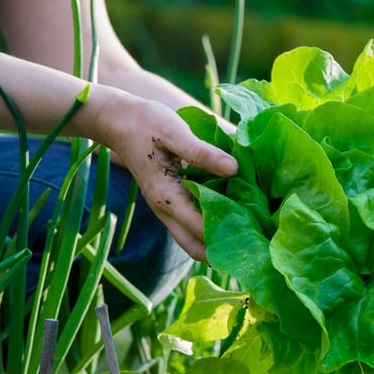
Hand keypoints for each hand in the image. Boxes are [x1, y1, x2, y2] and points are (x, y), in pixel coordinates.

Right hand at [96, 92, 237, 261]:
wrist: (118, 121)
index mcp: (166, 196)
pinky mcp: (169, 203)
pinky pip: (189, 226)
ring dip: (215, 243)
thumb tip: (234, 169)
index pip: (200, 229)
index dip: (226, 235)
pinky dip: (208, 229)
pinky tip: (231, 217)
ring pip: (191, 240)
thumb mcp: (175, 132)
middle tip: (252, 245)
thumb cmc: (146, 124)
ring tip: (246, 235)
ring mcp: (165, 209)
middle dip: (221, 252)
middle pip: (195, 247)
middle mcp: (164, 210)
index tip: (254, 234)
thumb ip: (202, 153)